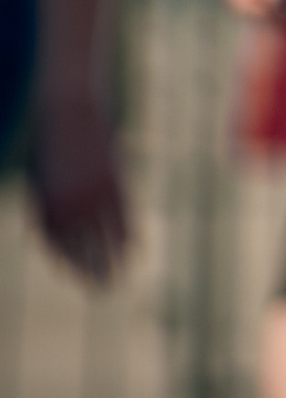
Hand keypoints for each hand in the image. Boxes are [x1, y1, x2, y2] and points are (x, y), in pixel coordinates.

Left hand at [29, 86, 125, 284]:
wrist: (69, 108)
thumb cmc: (49, 140)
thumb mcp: (38, 175)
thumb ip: (45, 206)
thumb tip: (46, 234)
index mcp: (45, 202)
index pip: (55, 242)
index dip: (64, 261)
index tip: (71, 275)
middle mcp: (68, 203)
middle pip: (80, 245)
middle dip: (89, 269)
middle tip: (100, 289)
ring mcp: (92, 192)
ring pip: (103, 234)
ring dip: (111, 259)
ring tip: (119, 277)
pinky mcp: (113, 181)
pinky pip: (122, 215)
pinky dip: (128, 234)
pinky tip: (135, 248)